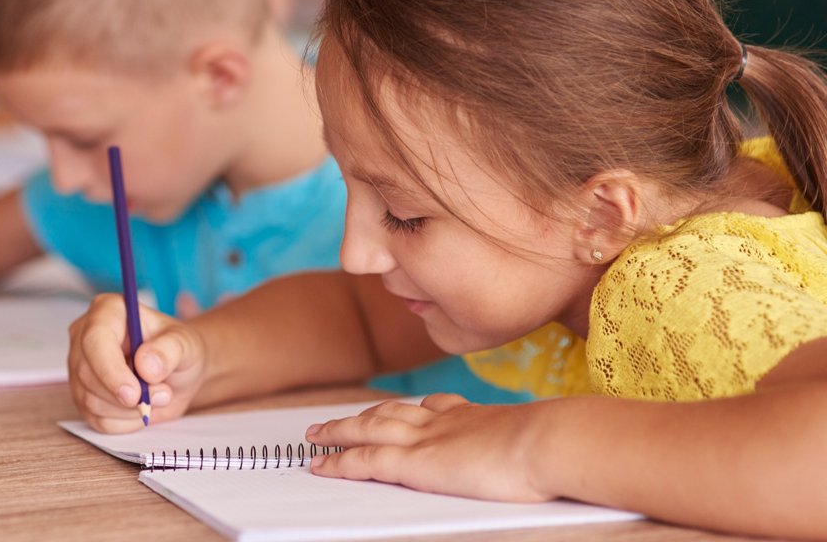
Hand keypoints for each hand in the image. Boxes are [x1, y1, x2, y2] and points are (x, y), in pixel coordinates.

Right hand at [68, 293, 207, 432]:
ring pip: (90, 400)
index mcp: (107, 312)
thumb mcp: (185, 344)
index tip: (134, 394)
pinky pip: (97, 420)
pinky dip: (126, 421)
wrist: (177, 372)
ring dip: (130, 409)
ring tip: (157, 395)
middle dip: (126, 396)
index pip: (95, 341)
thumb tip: (146, 365)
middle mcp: (85, 337)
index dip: (111, 370)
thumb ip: (169, 350)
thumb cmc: (177, 349)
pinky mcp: (82, 396)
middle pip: (87, 374)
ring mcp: (80, 368)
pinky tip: (141, 407)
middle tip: (163, 394)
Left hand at [306, 394, 551, 502]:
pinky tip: (321, 464)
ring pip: (367, 430)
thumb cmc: (558, 445)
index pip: (434, 407)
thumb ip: (535, 445)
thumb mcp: (544, 440)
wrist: (550, 442)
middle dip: (361, 415)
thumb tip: (555, 452)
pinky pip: (365, 460)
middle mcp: (443, 422)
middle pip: (390, 413)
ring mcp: (426, 440)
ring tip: (314, 435)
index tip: (404, 410)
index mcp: (475, 416)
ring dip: (338, 431)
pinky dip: (339, 461)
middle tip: (335, 420)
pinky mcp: (415, 464)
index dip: (412, 410)